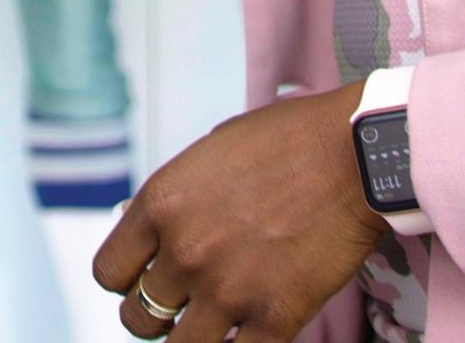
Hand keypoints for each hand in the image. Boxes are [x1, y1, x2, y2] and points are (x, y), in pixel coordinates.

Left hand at [92, 85, 384, 342]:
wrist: (355, 153)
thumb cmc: (288, 142)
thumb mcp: (209, 154)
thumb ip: (175, 201)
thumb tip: (150, 235)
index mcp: (161, 205)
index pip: (108, 274)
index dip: (127, 281)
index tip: (146, 279)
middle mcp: (185, 251)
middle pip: (138, 318)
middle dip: (157, 315)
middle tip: (182, 305)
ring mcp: (228, 289)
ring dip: (192, 338)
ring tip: (214, 323)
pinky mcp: (274, 318)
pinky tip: (249, 332)